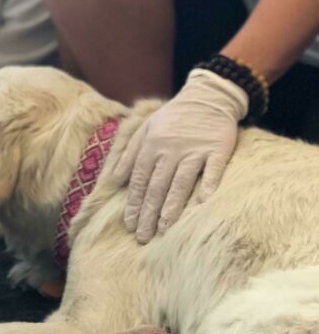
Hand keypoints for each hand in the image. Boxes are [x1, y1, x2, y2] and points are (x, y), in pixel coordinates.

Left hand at [112, 70, 247, 243]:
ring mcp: (194, 150)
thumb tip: (115, 180)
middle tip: (142, 237)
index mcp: (151, 146)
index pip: (139, 180)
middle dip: (148, 214)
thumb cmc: (173, 117)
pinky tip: (203, 202)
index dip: (133, 203)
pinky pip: (212, 169)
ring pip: (180, 182)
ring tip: (164, 229)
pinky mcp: (217, 149)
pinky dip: (208, 184)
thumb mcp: (145, 129)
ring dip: (171, 207)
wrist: (207, 96)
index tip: (129, 224)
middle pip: (156, 187)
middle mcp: (170, 150)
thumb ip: (129, 154)